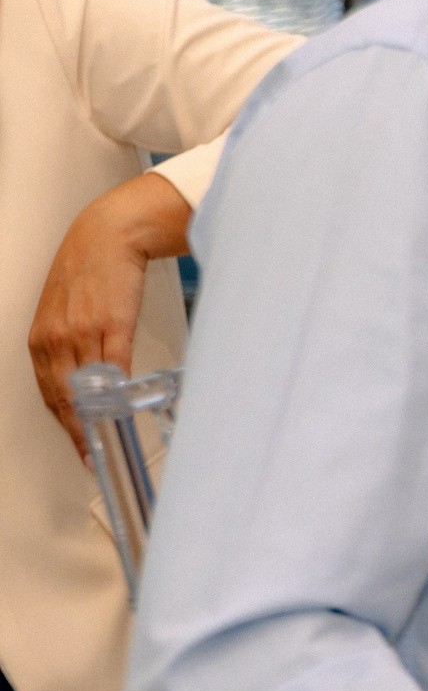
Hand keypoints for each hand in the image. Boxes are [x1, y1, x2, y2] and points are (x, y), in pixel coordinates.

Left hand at [30, 172, 194, 456]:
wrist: (109, 236)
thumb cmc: (90, 271)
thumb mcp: (66, 312)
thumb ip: (71, 347)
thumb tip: (86, 383)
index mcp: (42, 339)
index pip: (49, 394)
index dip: (64, 425)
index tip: (78, 447)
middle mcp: (56, 339)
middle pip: (65, 398)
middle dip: (78, 431)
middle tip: (92, 454)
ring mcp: (83, 333)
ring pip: (88, 388)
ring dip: (98, 418)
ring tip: (109, 438)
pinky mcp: (112, 324)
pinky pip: (114, 366)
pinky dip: (118, 389)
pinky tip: (123, 404)